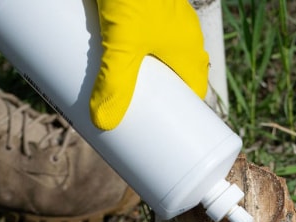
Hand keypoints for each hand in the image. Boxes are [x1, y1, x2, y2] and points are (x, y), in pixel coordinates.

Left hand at [90, 0, 208, 130]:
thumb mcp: (122, 43)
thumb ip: (113, 83)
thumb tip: (102, 122)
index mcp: (190, 52)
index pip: (193, 94)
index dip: (182, 117)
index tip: (165, 134)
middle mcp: (180, 38)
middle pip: (170, 80)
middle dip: (153, 101)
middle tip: (132, 121)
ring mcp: (160, 22)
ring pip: (152, 60)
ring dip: (137, 78)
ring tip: (114, 96)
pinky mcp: (140, 9)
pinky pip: (137, 40)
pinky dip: (125, 55)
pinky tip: (105, 62)